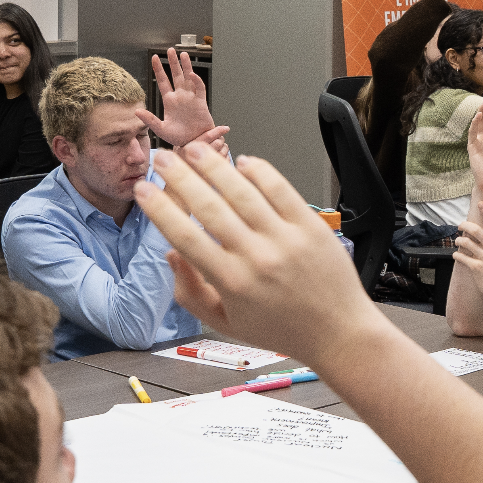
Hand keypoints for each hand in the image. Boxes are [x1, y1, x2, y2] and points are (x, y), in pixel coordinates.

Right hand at [136, 144, 384, 364]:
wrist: (339, 333)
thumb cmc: (283, 330)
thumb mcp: (226, 323)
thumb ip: (191, 293)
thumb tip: (171, 254)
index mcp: (232, 283)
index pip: (185, 237)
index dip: (159, 209)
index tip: (143, 191)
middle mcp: (257, 258)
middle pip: (209, 207)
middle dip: (180, 177)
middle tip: (162, 158)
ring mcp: (286, 239)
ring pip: (242, 192)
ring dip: (214, 166)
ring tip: (194, 149)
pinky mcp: (311, 226)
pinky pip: (281, 189)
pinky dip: (260, 171)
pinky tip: (243, 162)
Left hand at [137, 48, 223, 146]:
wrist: (193, 143)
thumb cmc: (178, 137)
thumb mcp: (161, 129)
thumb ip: (149, 120)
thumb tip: (136, 111)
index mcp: (169, 101)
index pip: (163, 81)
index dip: (159, 69)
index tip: (154, 58)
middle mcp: (180, 96)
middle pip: (176, 75)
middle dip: (173, 63)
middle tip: (170, 50)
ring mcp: (191, 98)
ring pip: (188, 78)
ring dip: (186, 66)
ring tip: (183, 54)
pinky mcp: (201, 102)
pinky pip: (199, 88)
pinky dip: (196, 81)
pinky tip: (191, 74)